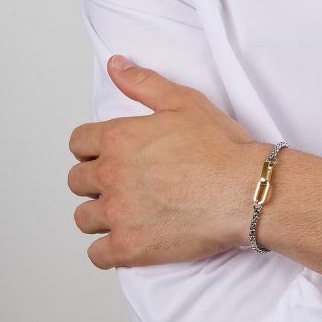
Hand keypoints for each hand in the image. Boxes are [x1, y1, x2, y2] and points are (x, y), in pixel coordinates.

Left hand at [68, 55, 267, 268]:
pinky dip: (106, 250)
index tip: (106, 154)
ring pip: (84, 217)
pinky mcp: (130, 247)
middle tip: (120, 182)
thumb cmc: (220, 147)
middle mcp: (111, 175)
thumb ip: (143, 83)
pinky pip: (98, 255)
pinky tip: (123, 241)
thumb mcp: (184, 102)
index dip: (91, 147)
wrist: (244, 190)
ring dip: (98, 214)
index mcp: (118, 138)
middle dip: (94, 180)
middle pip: (77, 181)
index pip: (78, 143)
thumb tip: (115, 66)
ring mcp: (118, 214)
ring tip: (123, 212)